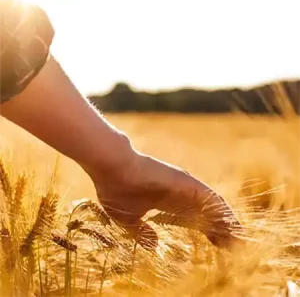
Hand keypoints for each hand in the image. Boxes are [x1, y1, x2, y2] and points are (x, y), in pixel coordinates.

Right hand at [89, 152, 241, 249]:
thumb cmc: (116, 190)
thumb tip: (154, 246)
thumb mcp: (128, 219)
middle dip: (220, 231)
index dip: (205, 233)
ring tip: (240, 240)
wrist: (112, 168)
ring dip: (225, 223)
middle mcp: (178, 195)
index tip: (217, 248)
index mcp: (166, 203)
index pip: (192, 220)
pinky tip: (233, 226)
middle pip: (205, 214)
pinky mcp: (185, 182)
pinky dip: (222, 212)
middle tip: (235, 249)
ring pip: (211, 207)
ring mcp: (183, 187)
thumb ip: (142, 232)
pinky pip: (210, 198)